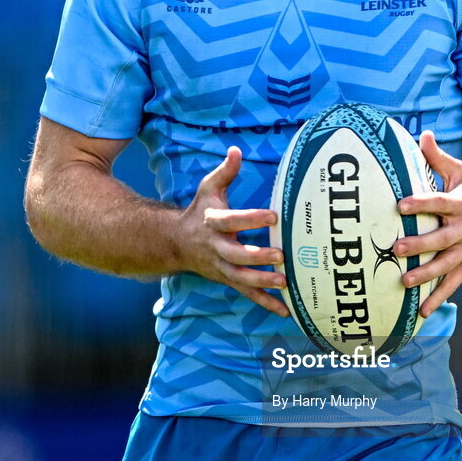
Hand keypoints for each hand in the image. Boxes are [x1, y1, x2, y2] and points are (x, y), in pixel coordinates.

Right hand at [179, 146, 288, 316]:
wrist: (175, 243)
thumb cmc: (199, 211)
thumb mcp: (208, 188)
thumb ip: (225, 172)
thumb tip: (236, 150)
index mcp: (213, 222)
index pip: (232, 220)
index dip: (252, 219)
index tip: (274, 216)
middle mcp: (216, 248)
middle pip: (235, 255)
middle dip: (256, 257)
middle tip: (280, 255)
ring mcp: (221, 267)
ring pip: (241, 278)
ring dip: (262, 283)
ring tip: (284, 282)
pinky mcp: (228, 280)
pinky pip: (247, 294)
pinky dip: (266, 303)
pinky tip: (286, 311)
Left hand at [393, 131, 461, 316]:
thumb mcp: (461, 173)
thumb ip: (437, 158)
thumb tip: (422, 134)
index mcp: (461, 204)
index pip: (439, 202)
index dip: (420, 203)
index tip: (400, 205)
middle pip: (441, 238)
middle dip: (420, 245)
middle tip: (397, 248)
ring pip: (446, 265)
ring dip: (426, 275)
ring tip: (404, 281)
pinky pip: (453, 283)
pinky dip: (439, 297)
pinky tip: (423, 311)